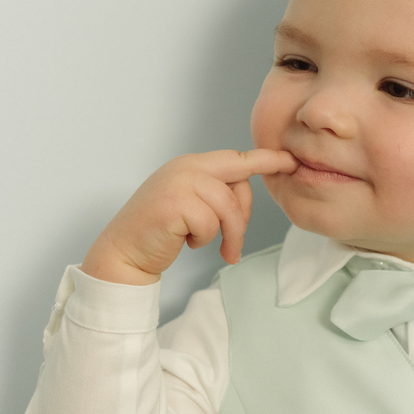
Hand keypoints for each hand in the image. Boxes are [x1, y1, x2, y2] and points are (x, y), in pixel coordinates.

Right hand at [80, 149, 298, 284]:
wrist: (123, 254)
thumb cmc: (160, 233)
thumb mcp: (190, 204)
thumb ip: (215, 192)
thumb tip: (246, 192)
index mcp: (191, 164)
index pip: (236, 159)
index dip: (265, 160)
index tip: (289, 161)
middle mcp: (185, 167)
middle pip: (239, 181)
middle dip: (245, 213)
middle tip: (235, 242)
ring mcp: (178, 183)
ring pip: (228, 207)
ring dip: (228, 234)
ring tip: (217, 248)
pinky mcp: (173, 204)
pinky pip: (211, 223)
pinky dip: (204, 239)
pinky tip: (187, 242)